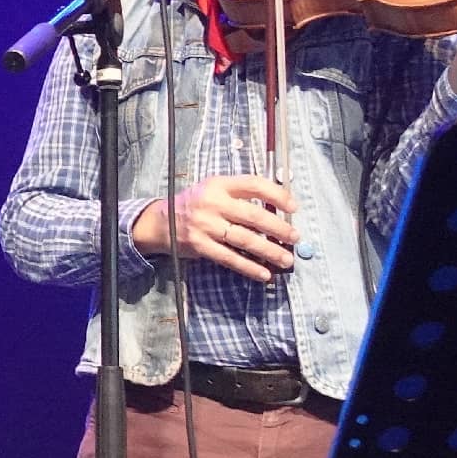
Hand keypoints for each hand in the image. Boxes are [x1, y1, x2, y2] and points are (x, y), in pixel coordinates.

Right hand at [131, 174, 298, 281]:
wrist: (162, 222)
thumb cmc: (195, 204)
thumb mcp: (213, 189)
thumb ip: (240, 194)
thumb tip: (277, 208)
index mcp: (218, 184)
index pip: (254, 184)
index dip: (277, 195)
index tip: (293, 207)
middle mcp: (212, 203)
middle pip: (252, 215)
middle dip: (278, 228)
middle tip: (295, 237)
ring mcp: (205, 225)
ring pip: (244, 239)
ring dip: (269, 250)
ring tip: (286, 258)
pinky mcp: (200, 246)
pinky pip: (230, 258)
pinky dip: (249, 267)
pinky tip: (264, 273)